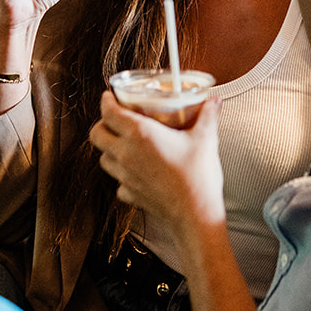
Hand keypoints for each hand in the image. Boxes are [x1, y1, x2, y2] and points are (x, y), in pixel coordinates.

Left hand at [90, 91, 225, 232]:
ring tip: (124, 144)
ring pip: (103, 158)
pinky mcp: (130, 194)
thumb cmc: (198, 177)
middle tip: (114, 119)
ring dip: (109, 149)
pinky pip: (117, 182)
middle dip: (102, 124)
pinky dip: (122, 175)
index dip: (106, 101)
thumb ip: (208, 116)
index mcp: (141, 134)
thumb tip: (214, 100)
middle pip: (96, 135)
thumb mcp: (205, 139)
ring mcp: (125, 176)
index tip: (110, 96)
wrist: (195, 214)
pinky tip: (136, 172)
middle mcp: (127, 154)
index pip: (109, 112)